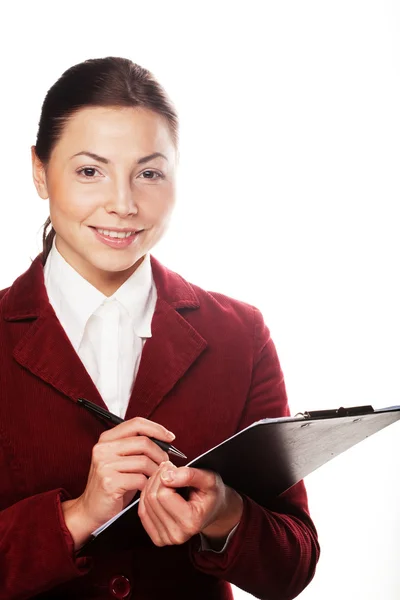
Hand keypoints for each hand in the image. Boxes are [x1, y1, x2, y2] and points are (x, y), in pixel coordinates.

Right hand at [62, 417, 173, 547]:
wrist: (91, 510)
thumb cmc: (113, 484)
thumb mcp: (121, 459)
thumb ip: (136, 446)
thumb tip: (165, 439)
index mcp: (107, 439)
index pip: (137, 423)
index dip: (157, 429)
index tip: (170, 437)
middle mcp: (103, 449)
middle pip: (144, 442)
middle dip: (160, 454)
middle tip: (166, 464)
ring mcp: (105, 465)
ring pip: (144, 461)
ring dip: (156, 471)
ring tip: (157, 478)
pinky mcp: (109, 482)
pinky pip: (140, 479)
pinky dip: (148, 484)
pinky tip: (146, 488)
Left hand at [138, 461, 242, 546]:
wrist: (214, 509)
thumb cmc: (212, 493)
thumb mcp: (209, 479)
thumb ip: (190, 475)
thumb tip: (166, 476)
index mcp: (191, 522)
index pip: (164, 494)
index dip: (165, 474)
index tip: (172, 466)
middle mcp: (178, 535)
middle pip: (153, 499)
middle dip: (157, 478)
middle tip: (167, 468)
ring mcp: (166, 539)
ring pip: (145, 504)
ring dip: (151, 485)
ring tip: (164, 478)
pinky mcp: (158, 538)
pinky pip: (142, 512)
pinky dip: (146, 497)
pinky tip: (157, 489)